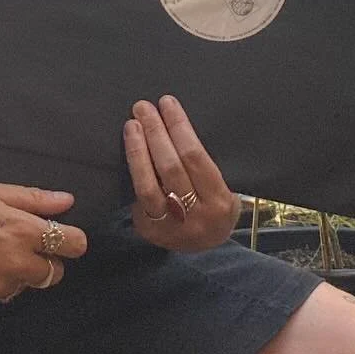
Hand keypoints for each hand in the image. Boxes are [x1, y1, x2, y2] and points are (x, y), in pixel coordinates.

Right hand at [0, 180, 87, 314]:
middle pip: (52, 274)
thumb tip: (65, 202)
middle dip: (43, 262)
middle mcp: (14, 264)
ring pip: (18, 287)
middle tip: (15, 246)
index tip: (60, 237)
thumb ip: (31, 199)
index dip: (70, 240)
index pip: (73, 245)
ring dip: (10, 275)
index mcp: (23, 231)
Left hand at [123, 96, 241, 250]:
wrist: (207, 249)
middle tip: (143, 107)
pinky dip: (134, 170)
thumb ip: (204, 165)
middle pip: (170, 167)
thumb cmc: (215, 207)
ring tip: (132, 124)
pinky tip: (129, 149)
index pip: (195, 157)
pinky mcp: (149, 230)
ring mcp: (169, 226)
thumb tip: (177, 124)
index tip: (167, 104)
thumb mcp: (225, 189)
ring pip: (147, 184)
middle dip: (155, 133)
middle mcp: (195, 216)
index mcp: (219, 201)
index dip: (179, 128)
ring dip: (137, 150)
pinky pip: (137, 197)